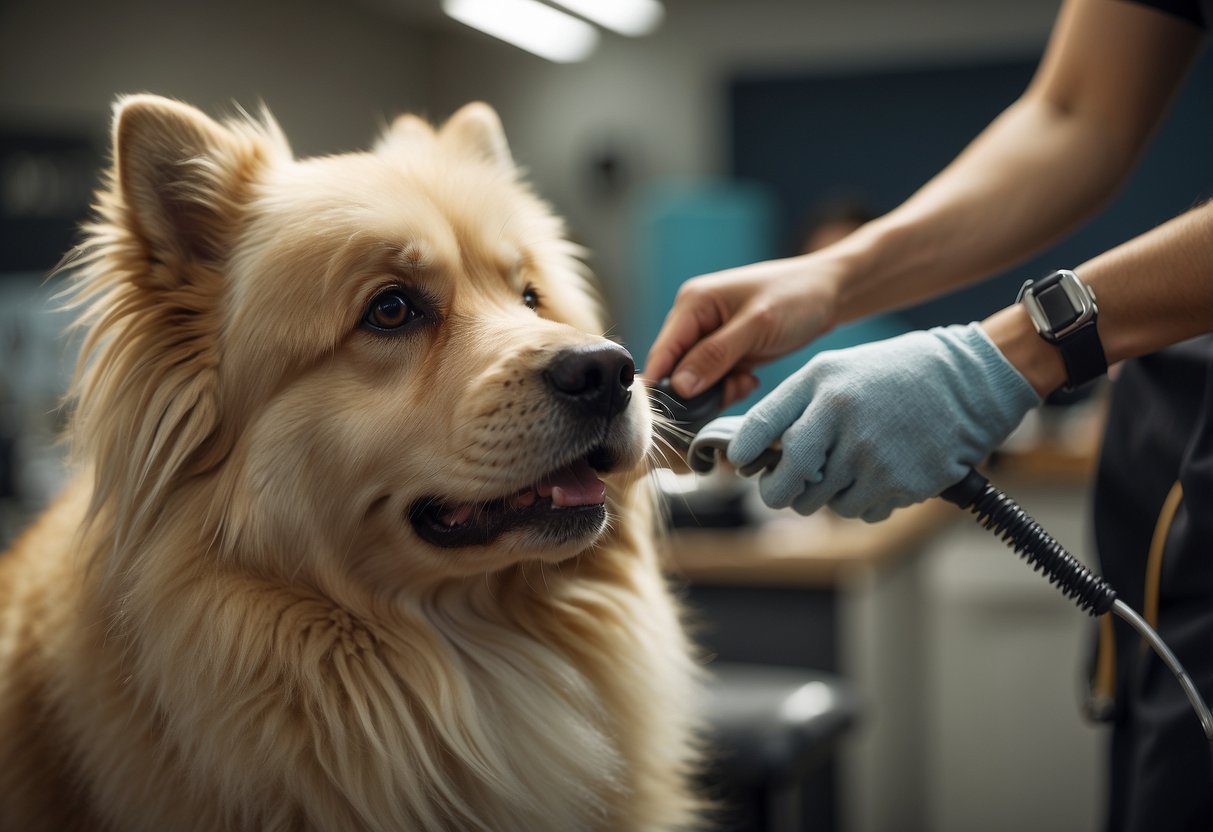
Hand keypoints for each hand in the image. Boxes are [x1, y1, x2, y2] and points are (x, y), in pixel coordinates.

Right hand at [644, 254, 844, 406]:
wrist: (831, 293)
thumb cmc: (796, 298)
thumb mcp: (757, 326)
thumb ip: (716, 355)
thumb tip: (679, 387)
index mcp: (692, 304)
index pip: (662, 353)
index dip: (663, 386)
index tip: (675, 417)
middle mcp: (694, 319)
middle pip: (676, 369)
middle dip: (698, 391)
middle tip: (731, 392)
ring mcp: (710, 336)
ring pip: (696, 379)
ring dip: (717, 390)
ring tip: (745, 383)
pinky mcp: (727, 351)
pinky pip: (715, 380)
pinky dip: (730, 387)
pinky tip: (750, 380)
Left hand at [721, 323, 1040, 521]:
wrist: (969, 381)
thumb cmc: (895, 375)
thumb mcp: (838, 370)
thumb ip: (796, 406)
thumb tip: (755, 451)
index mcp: (820, 385)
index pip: (757, 431)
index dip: (741, 456)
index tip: (741, 464)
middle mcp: (839, 420)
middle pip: (784, 484)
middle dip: (778, 492)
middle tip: (785, 486)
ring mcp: (870, 456)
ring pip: (820, 503)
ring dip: (824, 495)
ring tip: (846, 467)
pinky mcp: (899, 483)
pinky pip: (858, 511)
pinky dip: (860, 502)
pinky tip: (877, 474)